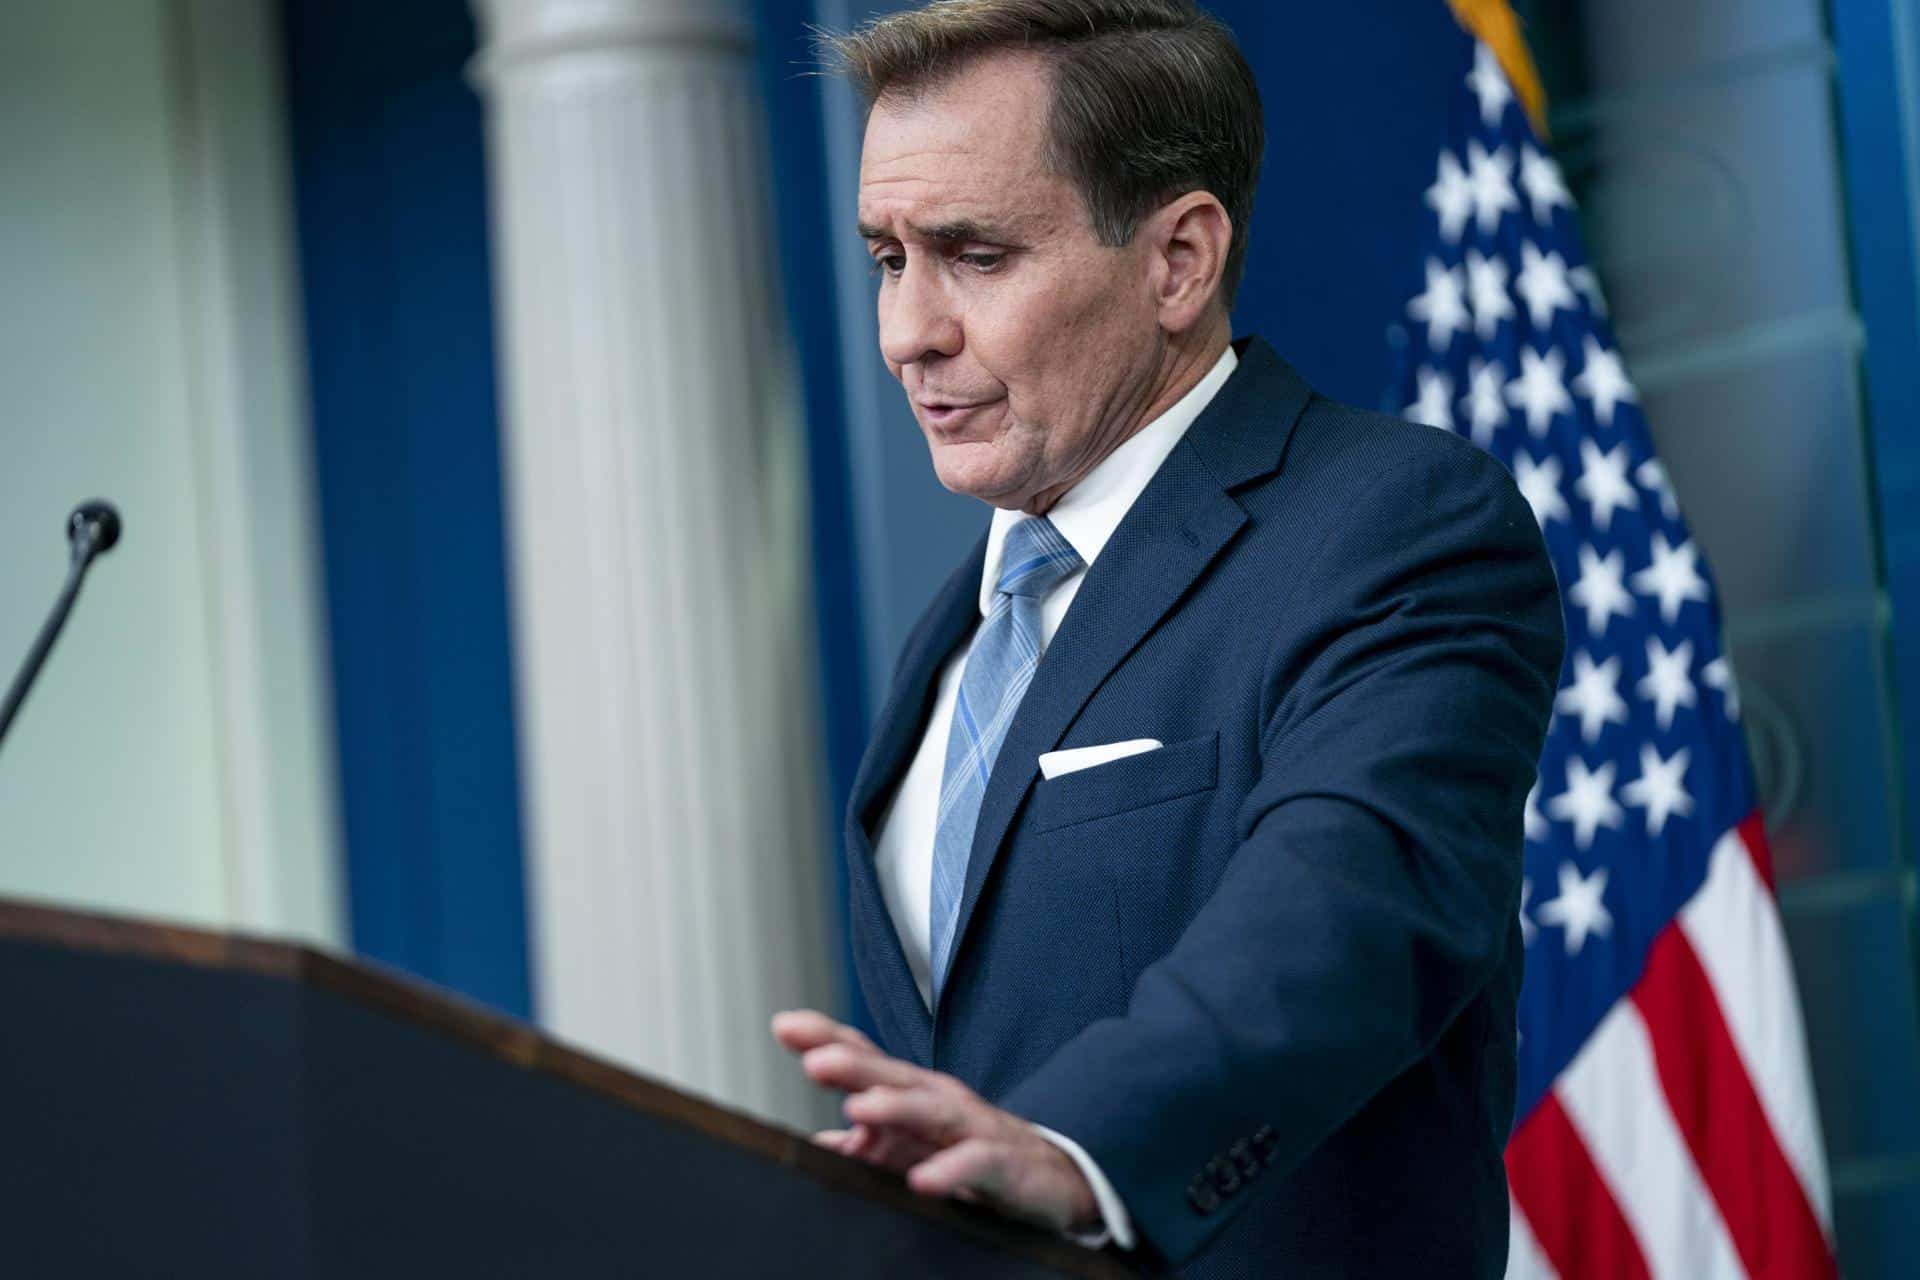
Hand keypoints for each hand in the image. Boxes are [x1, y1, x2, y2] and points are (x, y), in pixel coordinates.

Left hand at [771, 1009, 1099, 1235]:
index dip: (827, 1039)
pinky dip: (951, 1172)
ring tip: (859, 1110)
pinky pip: (977, 1166)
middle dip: (854, 1064)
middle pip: (893, 1076)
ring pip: (933, 1111)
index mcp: (914, 1096)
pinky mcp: (1006, 1166)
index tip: (783, 1025)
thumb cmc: (977, 1156)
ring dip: (896, 1108)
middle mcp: (941, 1103)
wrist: (1056, 1182)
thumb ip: (868, 1145)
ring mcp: (975, 1130)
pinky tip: (922, 1182)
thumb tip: (818, 1144)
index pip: (867, 1059)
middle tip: (813, 1059)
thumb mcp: (915, 1151)